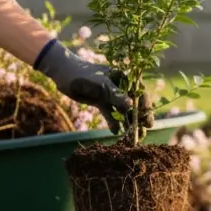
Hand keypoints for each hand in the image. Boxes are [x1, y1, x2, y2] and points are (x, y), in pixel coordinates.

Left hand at [34, 40, 149, 133]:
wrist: (63, 74)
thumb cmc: (84, 74)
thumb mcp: (101, 84)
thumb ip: (115, 95)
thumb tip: (131, 105)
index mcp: (124, 78)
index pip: (139, 93)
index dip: (145, 106)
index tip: (147, 119)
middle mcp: (119, 86)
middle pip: (133, 103)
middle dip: (139, 117)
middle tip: (145, 130)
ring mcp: (110, 95)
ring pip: (122, 110)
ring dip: (128, 122)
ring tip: (133, 136)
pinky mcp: (101, 102)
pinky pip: (110, 113)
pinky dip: (112, 122)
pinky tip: (115, 131)